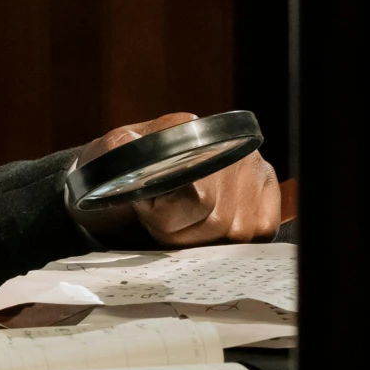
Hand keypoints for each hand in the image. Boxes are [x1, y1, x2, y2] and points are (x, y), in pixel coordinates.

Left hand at [70, 112, 282, 248]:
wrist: (125, 182)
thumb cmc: (115, 177)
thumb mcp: (104, 164)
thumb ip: (113, 153)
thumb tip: (124, 144)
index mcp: (186, 130)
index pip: (196, 198)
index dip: (164, 216)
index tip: (145, 211)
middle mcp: (227, 144)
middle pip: (217, 220)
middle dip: (180, 231)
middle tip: (159, 219)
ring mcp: (250, 165)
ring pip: (238, 230)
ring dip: (203, 238)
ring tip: (180, 220)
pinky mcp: (265, 187)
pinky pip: (261, 229)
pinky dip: (233, 238)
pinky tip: (207, 228)